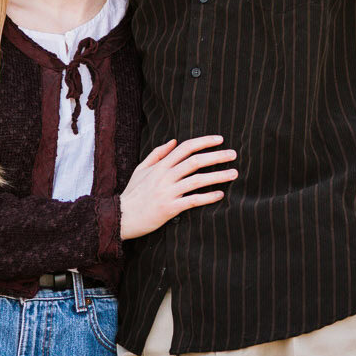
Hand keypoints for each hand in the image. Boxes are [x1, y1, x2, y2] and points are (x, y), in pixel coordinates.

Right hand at [120, 137, 238, 238]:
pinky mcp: (169, 208)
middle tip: (233, 154)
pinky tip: (220, 195)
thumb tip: (174, 141)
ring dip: (218, 176)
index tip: (220, 139)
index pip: (185, 147)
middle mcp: (165, 176)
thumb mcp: (141, 169)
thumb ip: (157, 154)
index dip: (204, 142)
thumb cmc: (133, 193)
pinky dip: (208, 197)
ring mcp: (167, 192)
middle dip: (216, 156)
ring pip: (197, 180)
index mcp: (160, 165)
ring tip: (234, 174)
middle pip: (195, 161)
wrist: (121, 216)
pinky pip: (193, 201)